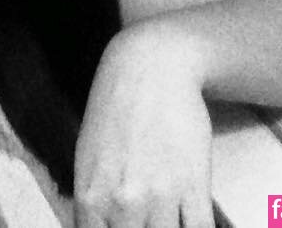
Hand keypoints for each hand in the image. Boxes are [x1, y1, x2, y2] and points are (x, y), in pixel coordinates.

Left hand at [74, 23, 214, 226]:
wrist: (150, 69)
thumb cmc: (115, 108)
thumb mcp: (87, 156)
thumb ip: (93, 200)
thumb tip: (98, 227)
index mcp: (90, 197)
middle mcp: (122, 203)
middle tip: (149, 222)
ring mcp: (160, 197)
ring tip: (168, 219)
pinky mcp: (194, 186)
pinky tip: (194, 223)